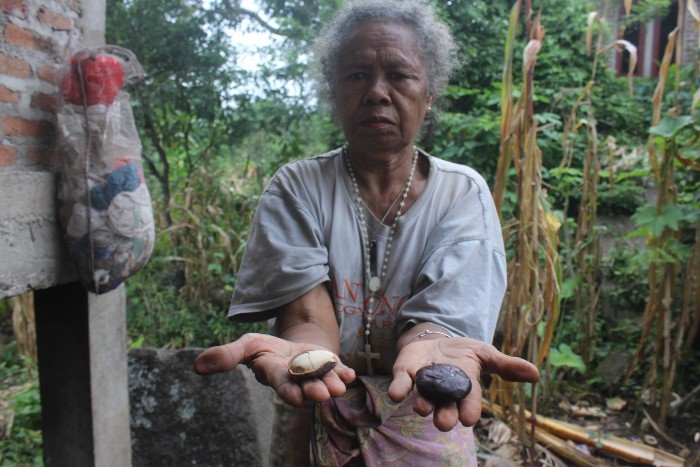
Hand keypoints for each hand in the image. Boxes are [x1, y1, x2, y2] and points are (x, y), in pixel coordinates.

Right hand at [193, 333, 355, 406]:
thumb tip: (196, 366)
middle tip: (323, 395)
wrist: (292, 348)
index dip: (288, 391)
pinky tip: (350, 374)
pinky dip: (345, 372)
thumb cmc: (266, 349)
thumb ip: (226, 356)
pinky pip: (339, 371)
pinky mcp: (330, 367)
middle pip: (306, 386)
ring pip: (324, 381)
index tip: (296, 398)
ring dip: (332, 384)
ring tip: (338, 387)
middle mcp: (297, 378)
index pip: (281, 384)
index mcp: (276, 374)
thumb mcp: (246, 346)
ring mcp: (315, 373)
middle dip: (314, 390)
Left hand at [388, 337, 539, 431]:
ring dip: (422, 404)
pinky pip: (401, 384)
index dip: (469, 410)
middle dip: (444, 416)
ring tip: (421, 409)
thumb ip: (506, 365)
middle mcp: (443, 392)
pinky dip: (398, 389)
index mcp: (465, 388)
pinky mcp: (405, 374)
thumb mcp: (485, 354)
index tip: (469, 419)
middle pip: (444, 408)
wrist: (434, 339)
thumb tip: (535, 374)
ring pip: (422, 399)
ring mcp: (423, 384)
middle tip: (444, 424)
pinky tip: (396, 394)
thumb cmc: (462, 352)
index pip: (469, 402)